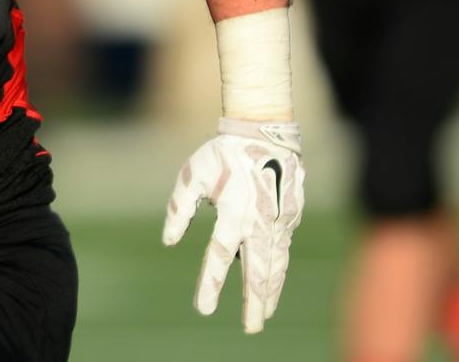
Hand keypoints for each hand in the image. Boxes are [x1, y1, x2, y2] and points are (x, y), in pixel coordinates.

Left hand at [163, 118, 304, 331]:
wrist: (263, 130)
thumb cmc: (222, 153)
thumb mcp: (193, 174)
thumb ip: (180, 208)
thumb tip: (168, 240)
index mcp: (233, 212)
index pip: (220, 257)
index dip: (212, 285)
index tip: (205, 309)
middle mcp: (258, 221)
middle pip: (257, 271)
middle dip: (254, 303)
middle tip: (251, 328)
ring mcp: (278, 220)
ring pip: (276, 264)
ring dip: (270, 291)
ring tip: (265, 313)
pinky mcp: (290, 215)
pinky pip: (283, 248)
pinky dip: (279, 269)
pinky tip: (273, 281)